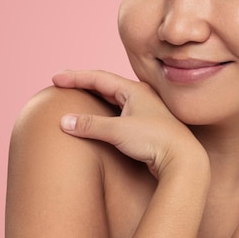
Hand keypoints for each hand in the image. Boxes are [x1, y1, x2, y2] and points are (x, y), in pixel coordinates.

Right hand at [52, 70, 206, 177]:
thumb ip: (90, 125)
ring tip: (78, 97)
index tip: (55, 78)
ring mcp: (145, 111)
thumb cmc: (155, 141)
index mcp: (135, 90)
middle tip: (63, 83)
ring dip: (95, 98)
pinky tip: (100, 119)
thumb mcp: (118, 131)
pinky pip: (120, 114)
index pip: (99, 78)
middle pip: (106, 85)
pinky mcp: (147, 127)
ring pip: (114, 100)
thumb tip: (64, 121)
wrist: (183, 159)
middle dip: (84, 84)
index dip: (75, 77)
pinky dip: (104, 113)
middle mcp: (141, 97)